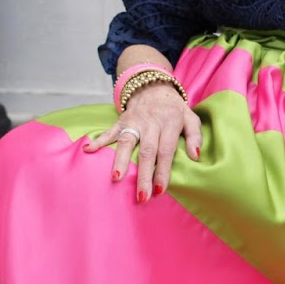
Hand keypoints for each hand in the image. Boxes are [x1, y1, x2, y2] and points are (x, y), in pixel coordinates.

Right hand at [83, 83, 200, 202]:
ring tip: (116, 178)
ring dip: (120, 160)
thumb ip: (195, 136)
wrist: (155, 88)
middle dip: (143, 175)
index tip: (159, 190)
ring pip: (126, 141)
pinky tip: (88, 149)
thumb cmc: (174, 110)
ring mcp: (134, 121)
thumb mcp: (190, 118)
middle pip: (146, 151)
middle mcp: (150, 122)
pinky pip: (109, 131)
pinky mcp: (122, 120)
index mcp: (169, 123)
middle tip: (141, 195)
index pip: (165, 151)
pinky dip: (98, 140)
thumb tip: (195, 156)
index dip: (162, 171)